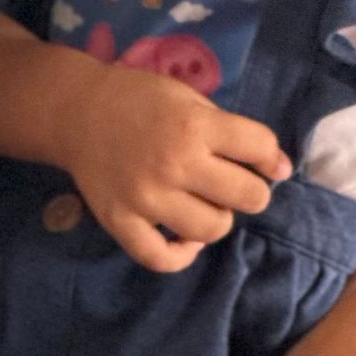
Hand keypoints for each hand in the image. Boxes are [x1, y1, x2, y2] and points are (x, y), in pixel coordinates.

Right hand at [51, 70, 288, 271]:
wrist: (76, 110)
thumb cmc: (139, 99)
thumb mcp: (188, 97)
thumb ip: (230, 130)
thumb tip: (278, 168)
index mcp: (194, 125)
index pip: (259, 148)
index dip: (271, 157)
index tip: (267, 163)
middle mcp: (174, 163)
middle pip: (247, 197)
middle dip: (251, 192)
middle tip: (233, 185)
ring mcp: (146, 197)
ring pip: (212, 230)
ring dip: (217, 219)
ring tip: (204, 203)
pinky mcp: (120, 220)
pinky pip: (160, 258)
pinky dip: (181, 255)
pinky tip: (184, 239)